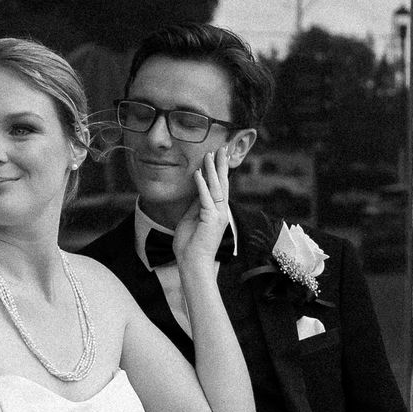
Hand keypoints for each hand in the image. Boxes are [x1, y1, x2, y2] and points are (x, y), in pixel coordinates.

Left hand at [172, 143, 233, 276]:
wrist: (192, 263)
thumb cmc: (190, 245)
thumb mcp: (191, 219)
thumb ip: (196, 204)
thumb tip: (197, 189)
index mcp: (217, 212)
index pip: (219, 187)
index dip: (219, 171)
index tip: (218, 156)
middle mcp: (221, 212)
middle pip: (222, 183)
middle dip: (221, 164)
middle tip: (221, 147)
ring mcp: (218, 215)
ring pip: (215, 187)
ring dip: (212, 169)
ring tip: (210, 154)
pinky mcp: (210, 219)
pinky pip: (205, 197)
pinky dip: (201, 184)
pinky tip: (199, 172)